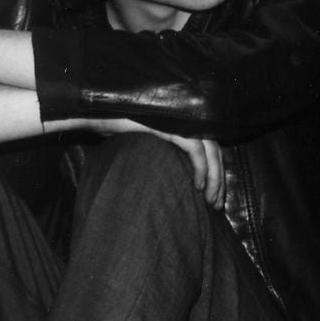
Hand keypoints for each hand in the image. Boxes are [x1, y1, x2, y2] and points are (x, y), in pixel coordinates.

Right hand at [94, 118, 227, 210]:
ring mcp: (179, 123)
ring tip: (211, 201)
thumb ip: (165, 158)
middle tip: (216, 205)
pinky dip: (201, 167)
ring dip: (214, 178)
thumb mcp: (146, 148)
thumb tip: (175, 182)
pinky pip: (195, 149)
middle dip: (219, 180)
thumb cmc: (120, 131)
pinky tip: (198, 186)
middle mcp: (185, 123)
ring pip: (210, 151)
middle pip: (214, 152)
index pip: (210, 150)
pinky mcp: (171, 127)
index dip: (216, 172)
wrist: (101, 114)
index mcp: (183, 127)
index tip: (214, 197)